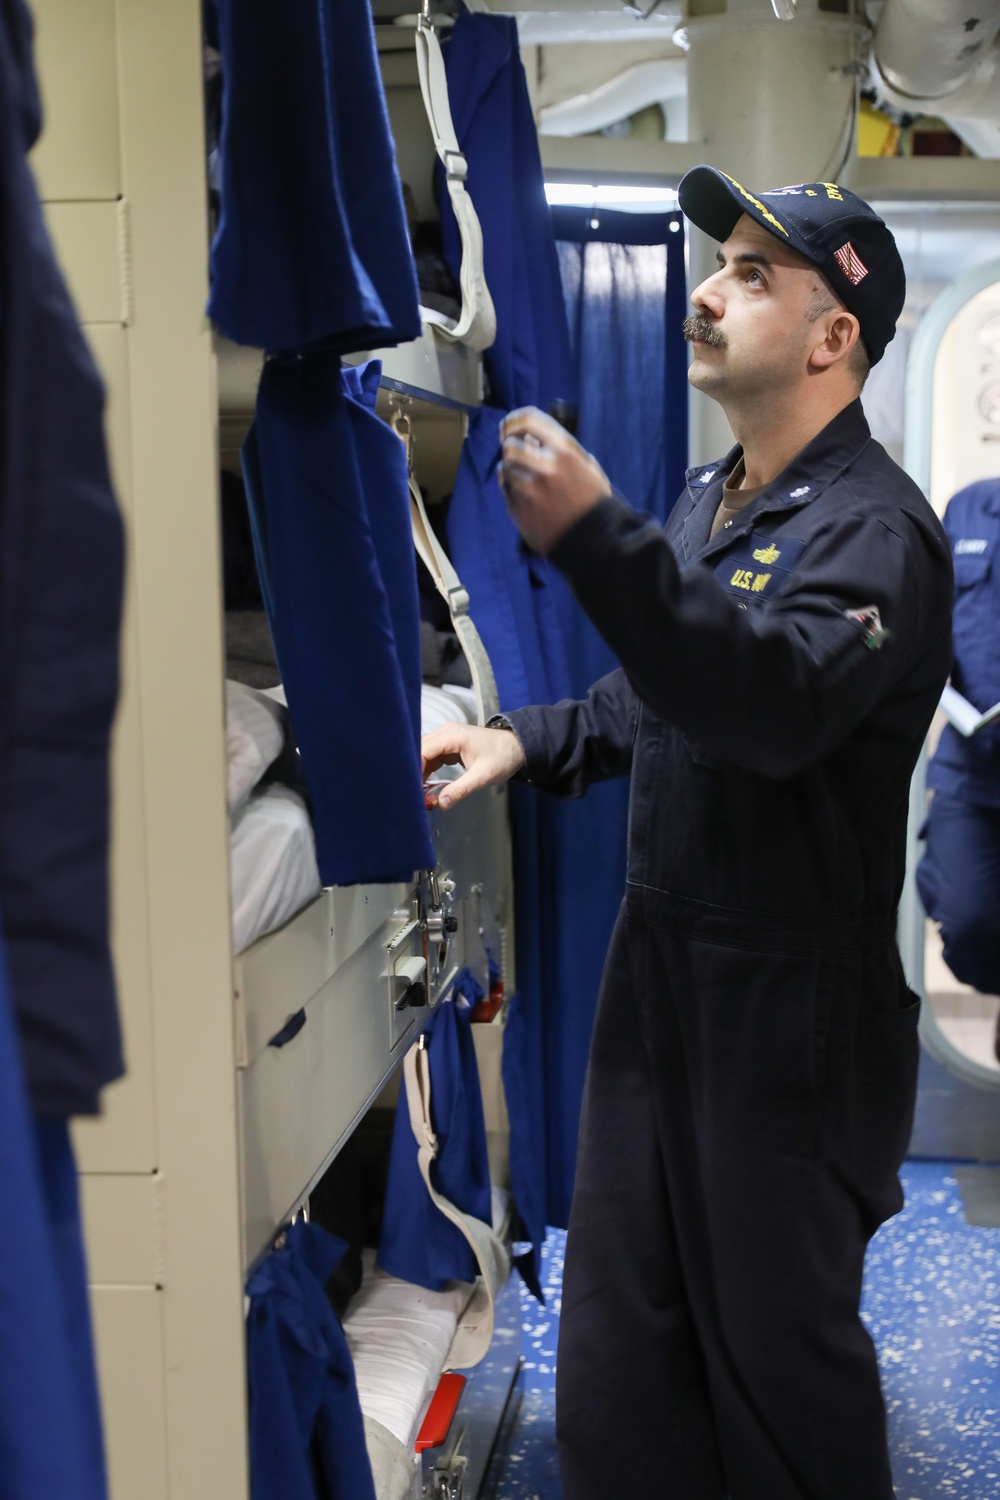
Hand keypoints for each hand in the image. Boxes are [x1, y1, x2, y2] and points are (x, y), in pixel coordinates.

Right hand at [421, 723, 525, 809]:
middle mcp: (446, 733)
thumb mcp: (482, 776)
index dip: (414, 770)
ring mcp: (446, 738)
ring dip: (419, 773)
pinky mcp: (449, 746)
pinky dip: (427, 771)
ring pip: (423, 755)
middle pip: (419, 751)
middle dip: (414, 772)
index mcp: (453, 736)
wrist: (516, 747)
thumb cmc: (503, 756)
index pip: (422, 750)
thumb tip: (442, 802)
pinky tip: (426, 786)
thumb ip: (461, 789)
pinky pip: (431, 757)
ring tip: (420, 792)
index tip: (412, 788)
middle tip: (413, 793)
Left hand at [499, 407, 610, 553]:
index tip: (507, 426)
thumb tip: (531, 438)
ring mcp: (532, 488)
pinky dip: (512, 492)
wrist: (596, 541)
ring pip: (506, 468)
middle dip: (509, 448)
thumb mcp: (587, 468)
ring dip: (511, 471)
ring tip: (524, 480)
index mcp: (565, 451)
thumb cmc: (593, 503)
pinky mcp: (521, 509)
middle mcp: (547, 466)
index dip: (513, 420)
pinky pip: (506, 491)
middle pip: (510, 444)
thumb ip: (561, 450)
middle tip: (513, 455)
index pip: (529, 420)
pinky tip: (526, 498)